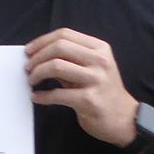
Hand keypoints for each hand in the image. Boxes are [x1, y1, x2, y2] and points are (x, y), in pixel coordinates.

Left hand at [25, 28, 138, 145]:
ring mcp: (96, 80)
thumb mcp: (93, 68)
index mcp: (100, 48)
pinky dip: (42, 96)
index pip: (65, 34)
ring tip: (32, 80)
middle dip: (37, 57)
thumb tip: (39, 54)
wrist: (125, 119)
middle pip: (59, 47)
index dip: (42, 41)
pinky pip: (57, 94)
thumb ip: (71, 58)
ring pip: (56, 66)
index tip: (29, 50)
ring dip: (37, 73)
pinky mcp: (89, 100)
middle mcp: (100, 61)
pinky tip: (37, 97)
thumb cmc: (104, 92)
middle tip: (28, 67)